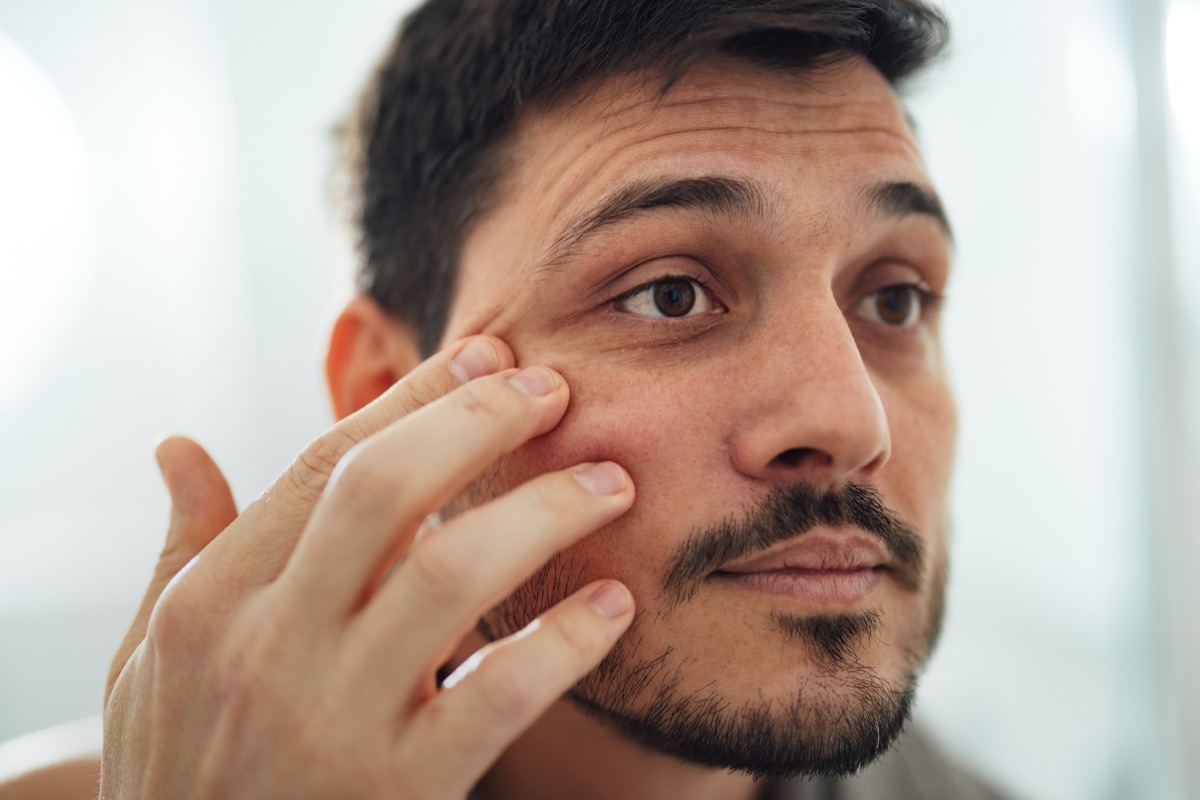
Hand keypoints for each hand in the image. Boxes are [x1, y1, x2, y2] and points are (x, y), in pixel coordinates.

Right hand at [100, 337, 636, 798]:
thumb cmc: (184, 765)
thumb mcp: (151, 660)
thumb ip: (180, 548)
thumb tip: (176, 446)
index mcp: (212, 599)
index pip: (326, 464)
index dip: (416, 397)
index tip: (486, 355)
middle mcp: (268, 645)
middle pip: (385, 490)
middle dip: (480, 421)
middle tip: (555, 389)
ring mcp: (334, 718)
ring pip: (452, 575)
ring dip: (545, 513)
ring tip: (611, 484)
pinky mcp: (400, 788)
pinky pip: (500, 696)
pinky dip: (566, 641)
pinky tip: (614, 605)